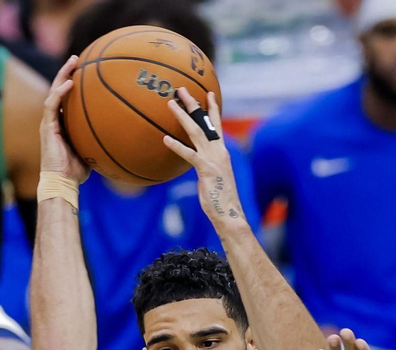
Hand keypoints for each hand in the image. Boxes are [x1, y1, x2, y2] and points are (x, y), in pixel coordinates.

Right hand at [40, 56, 89, 183]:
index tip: (86, 72)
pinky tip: (68, 84)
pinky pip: (51, 105)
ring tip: (72, 62)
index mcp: (63, 124)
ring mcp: (49, 122)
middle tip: (77, 59)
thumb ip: (99, 140)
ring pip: (53, 92)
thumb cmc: (77, 172)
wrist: (62, 182)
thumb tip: (121, 137)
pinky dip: (59, 93)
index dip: (74, 84)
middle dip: (67, 73)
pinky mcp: (46, 127)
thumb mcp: (92, 151)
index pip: (67, 99)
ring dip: (62, 75)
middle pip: (59, 90)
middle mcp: (54, 119)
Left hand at [163, 88, 246, 230]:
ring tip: (170, 104)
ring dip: (182, 117)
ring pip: (195, 133)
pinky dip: (177, 146)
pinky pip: (189, 155)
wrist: (230, 213)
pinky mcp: (206, 170)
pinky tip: (165, 139)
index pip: (217, 125)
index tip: (209, 93)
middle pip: (205, 122)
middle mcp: (219, 151)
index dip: (213, 109)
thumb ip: (205, 165)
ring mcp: (213, 159)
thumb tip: (196, 162)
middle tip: (181, 89)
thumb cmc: (220, 198)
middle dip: (193, 104)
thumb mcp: (213, 177)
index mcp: (222, 152)